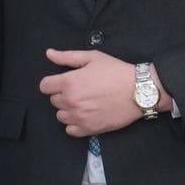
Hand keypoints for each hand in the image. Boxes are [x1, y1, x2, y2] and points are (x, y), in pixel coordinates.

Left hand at [39, 50, 161, 136]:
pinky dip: (76, 124)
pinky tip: (87, 115)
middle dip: (65, 95)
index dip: (54, 82)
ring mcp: (79, 117)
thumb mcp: (94, 58)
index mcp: (69, 82)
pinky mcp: (88, 128)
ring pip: (61, 115)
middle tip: (83, 90)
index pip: (45, 86)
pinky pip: (70, 130)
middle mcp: (70, 101)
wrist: (140, 90)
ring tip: (86, 103)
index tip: (66, 82)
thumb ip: (68, 56)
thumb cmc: (117, 72)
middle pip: (54, 101)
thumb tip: (49, 54)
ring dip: (69, 110)